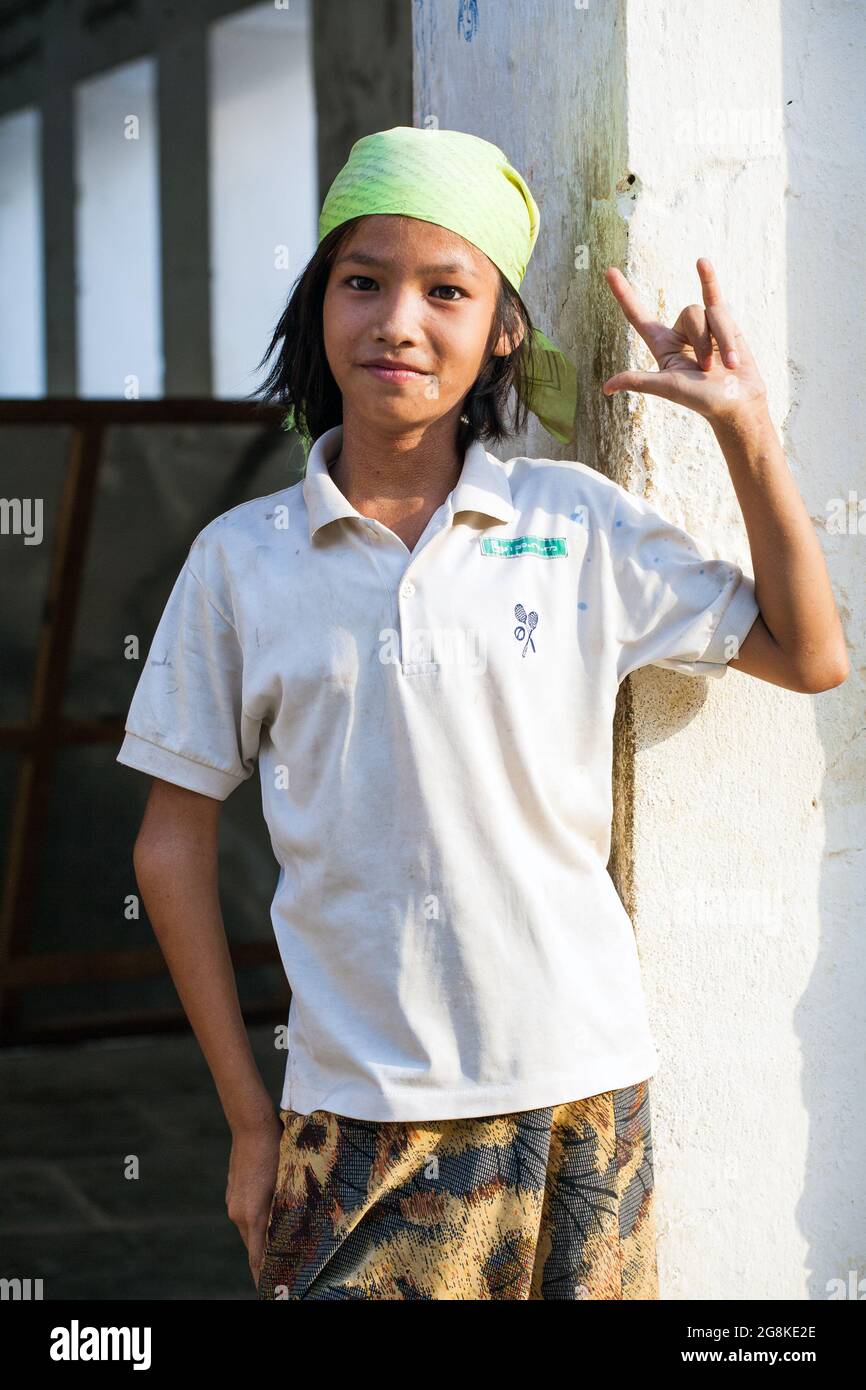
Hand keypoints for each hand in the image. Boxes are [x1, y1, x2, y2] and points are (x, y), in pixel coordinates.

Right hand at [225, 1110, 282, 1290]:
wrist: (251, 1125)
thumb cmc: (275, 1150)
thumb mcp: (286, 1182)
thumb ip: (286, 1210)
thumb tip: (292, 1232)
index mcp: (252, 1215)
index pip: (257, 1257)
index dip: (264, 1276)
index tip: (272, 1291)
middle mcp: (238, 1213)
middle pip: (253, 1247)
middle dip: (265, 1261)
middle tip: (283, 1274)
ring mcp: (233, 1202)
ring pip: (250, 1231)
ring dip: (262, 1240)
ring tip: (278, 1251)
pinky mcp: (233, 1192)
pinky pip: (245, 1216)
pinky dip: (256, 1224)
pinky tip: (269, 1221)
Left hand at [601, 258, 767, 425]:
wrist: (738, 402)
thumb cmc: (701, 399)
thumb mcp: (667, 387)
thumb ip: (639, 381)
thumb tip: (606, 388)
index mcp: (662, 345)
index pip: (637, 315)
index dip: (623, 294)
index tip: (609, 271)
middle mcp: (680, 332)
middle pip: (689, 313)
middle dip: (703, 342)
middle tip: (708, 370)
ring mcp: (702, 325)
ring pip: (710, 312)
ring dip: (722, 340)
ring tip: (727, 365)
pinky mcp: (724, 322)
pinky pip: (714, 295)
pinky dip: (709, 280)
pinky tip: (702, 262)